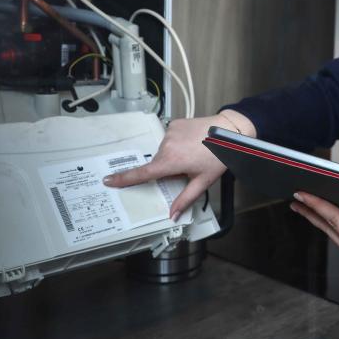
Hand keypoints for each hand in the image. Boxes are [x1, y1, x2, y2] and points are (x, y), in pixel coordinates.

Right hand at [102, 111, 254, 219]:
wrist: (230, 131)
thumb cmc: (219, 156)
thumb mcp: (203, 181)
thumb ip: (185, 199)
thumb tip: (173, 214)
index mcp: (171, 161)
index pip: (142, 174)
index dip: (123, 179)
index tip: (108, 180)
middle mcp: (166, 145)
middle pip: (157, 164)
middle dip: (167, 169)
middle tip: (189, 167)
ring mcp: (169, 132)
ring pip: (164, 151)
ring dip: (173, 156)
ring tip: (194, 153)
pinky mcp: (174, 123)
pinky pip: (170, 138)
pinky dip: (177, 143)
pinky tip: (192, 143)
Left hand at [290, 192, 338, 313]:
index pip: (337, 221)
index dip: (319, 206)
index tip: (302, 195)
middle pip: (329, 229)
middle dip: (311, 213)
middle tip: (295, 199)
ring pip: (335, 235)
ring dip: (319, 220)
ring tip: (306, 209)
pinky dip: (333, 227)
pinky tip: (334, 223)